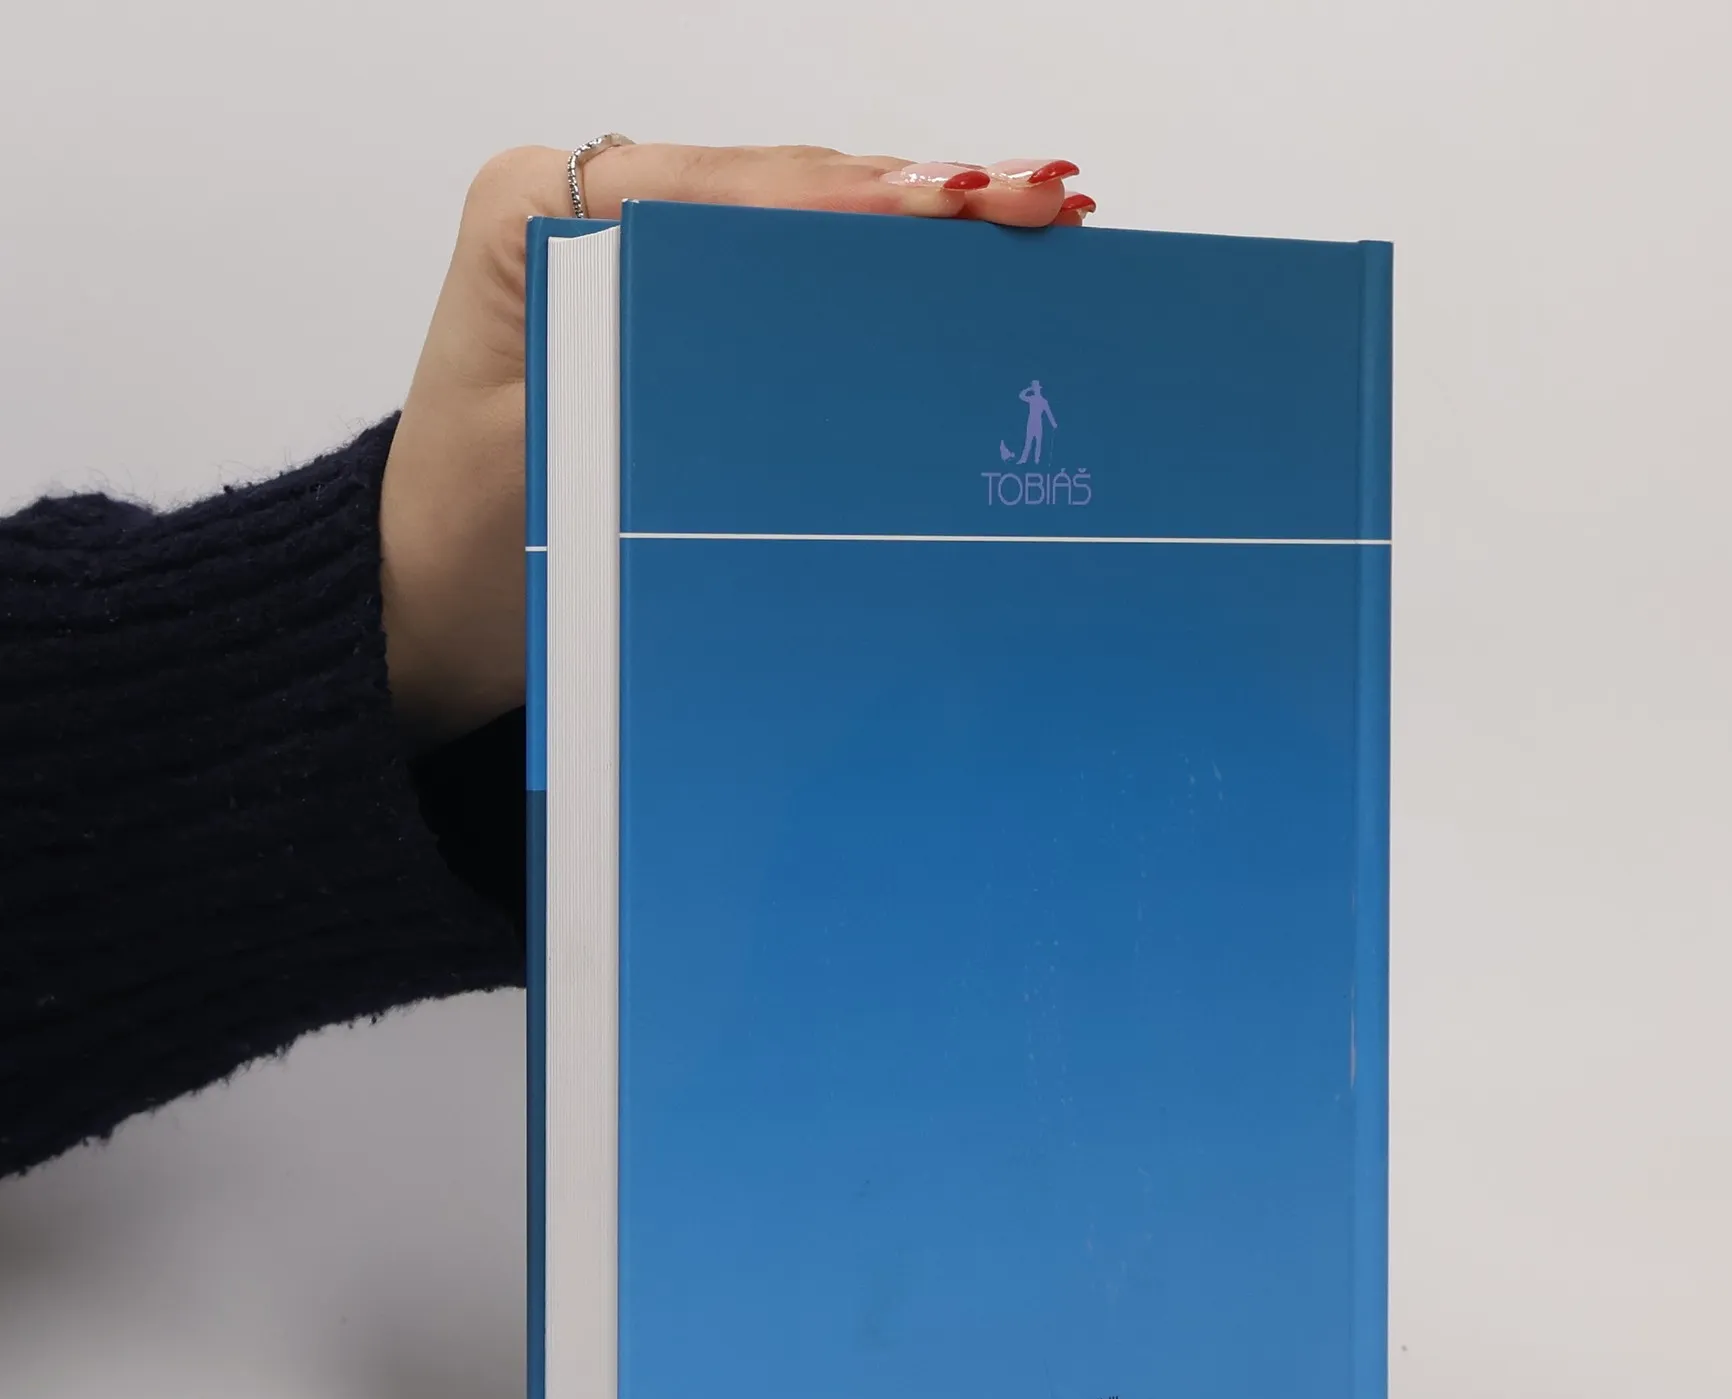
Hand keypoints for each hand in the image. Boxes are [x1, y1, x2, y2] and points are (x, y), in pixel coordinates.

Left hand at [379, 143, 1093, 746]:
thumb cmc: (472, 551)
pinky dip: (871, 274)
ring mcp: (628, 251)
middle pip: (779, 191)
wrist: (427, 610)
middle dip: (915, 198)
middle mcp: (587, 207)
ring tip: (1029, 214)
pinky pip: (780, 273)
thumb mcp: (565, 465)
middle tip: (1040, 201)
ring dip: (910, 226)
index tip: (967, 205)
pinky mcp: (661, 305)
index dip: (862, 199)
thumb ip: (665, 371)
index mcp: (538, 213)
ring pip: (793, 222)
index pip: (735, 191)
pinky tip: (957, 261)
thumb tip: (814, 318)